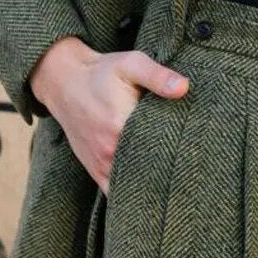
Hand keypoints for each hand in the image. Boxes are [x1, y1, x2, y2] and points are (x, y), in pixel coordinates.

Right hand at [29, 37, 189, 193]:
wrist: (65, 82)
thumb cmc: (101, 72)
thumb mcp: (131, 64)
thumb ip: (157, 76)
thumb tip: (184, 88)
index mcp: (121, 126)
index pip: (161, 148)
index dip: (180, 150)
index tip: (192, 148)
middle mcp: (110, 151)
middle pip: (150, 169)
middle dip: (169, 169)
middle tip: (187, 164)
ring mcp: (102, 164)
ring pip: (134, 185)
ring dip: (152, 183)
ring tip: (173, 179)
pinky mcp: (96, 170)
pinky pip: (116, 192)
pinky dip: (133, 192)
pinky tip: (149, 191)